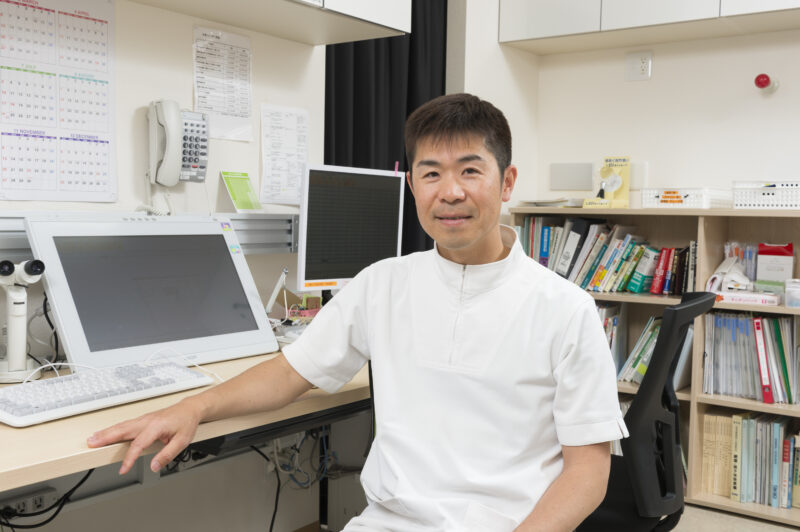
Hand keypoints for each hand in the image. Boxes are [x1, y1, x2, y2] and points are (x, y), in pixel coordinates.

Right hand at [86, 398, 203, 474]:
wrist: (189, 409)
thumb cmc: (186, 423)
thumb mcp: (182, 441)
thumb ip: (167, 455)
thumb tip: (154, 466)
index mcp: (156, 426)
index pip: (139, 444)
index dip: (130, 458)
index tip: (123, 469)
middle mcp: (147, 421)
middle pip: (123, 430)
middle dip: (106, 437)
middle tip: (91, 443)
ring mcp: (144, 419)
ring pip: (122, 426)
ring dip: (106, 432)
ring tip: (92, 439)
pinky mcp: (142, 419)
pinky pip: (125, 424)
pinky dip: (113, 429)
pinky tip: (106, 433)